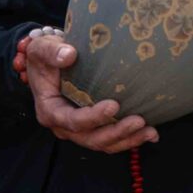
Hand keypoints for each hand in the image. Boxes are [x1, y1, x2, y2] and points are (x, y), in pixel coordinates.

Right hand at [20, 30, 155, 152]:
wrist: (48, 63)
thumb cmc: (45, 56)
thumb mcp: (42, 48)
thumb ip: (52, 52)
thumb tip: (69, 54)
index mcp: (50, 110)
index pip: (72, 121)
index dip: (92, 117)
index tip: (113, 105)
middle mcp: (63, 126)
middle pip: (91, 138)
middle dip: (116, 133)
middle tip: (139, 121)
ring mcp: (79, 130)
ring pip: (103, 143)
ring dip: (127, 139)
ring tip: (150, 131)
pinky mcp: (92, 129)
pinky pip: (111, 140)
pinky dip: (130, 139)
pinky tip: (150, 134)